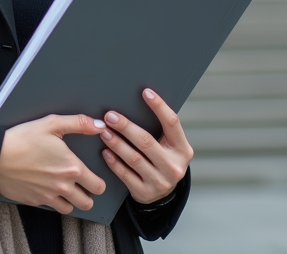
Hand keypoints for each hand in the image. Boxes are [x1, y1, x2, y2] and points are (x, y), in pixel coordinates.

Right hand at [0, 114, 107, 213]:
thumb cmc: (22, 139)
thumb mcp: (51, 124)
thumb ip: (78, 123)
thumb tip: (99, 125)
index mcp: (71, 168)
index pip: (98, 186)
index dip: (99, 182)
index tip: (94, 177)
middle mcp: (63, 186)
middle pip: (88, 203)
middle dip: (88, 195)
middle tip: (82, 185)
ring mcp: (48, 196)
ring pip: (70, 209)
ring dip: (71, 201)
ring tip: (66, 189)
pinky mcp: (35, 201)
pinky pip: (50, 207)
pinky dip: (52, 201)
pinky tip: (47, 187)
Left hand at [99, 88, 193, 204]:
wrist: (162, 194)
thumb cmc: (162, 160)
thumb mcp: (169, 147)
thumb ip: (159, 130)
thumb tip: (137, 102)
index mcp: (183, 150)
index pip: (172, 123)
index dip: (159, 106)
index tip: (145, 92)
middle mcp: (174, 166)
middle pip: (147, 141)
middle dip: (126, 127)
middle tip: (110, 116)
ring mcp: (160, 182)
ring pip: (134, 158)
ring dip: (116, 143)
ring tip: (104, 131)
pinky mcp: (145, 192)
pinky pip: (126, 175)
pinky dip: (114, 162)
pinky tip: (105, 152)